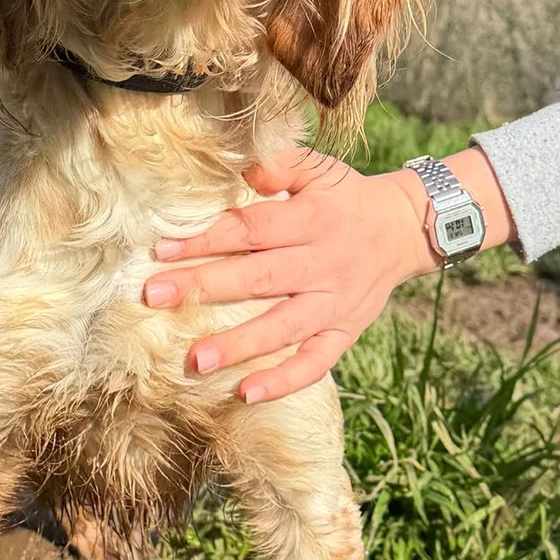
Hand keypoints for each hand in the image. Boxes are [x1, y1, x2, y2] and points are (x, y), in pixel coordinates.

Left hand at [142, 149, 440, 403]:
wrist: (404, 229)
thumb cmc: (346, 197)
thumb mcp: (320, 170)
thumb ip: (282, 166)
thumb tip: (245, 168)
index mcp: (311, 220)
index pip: (251, 229)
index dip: (207, 239)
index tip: (163, 249)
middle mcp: (322, 264)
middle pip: (258, 278)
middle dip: (204, 287)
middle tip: (154, 297)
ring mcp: (334, 303)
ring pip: (283, 327)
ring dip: (239, 344)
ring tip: (195, 360)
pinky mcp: (344, 332)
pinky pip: (316, 362)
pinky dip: (284, 380)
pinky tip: (246, 393)